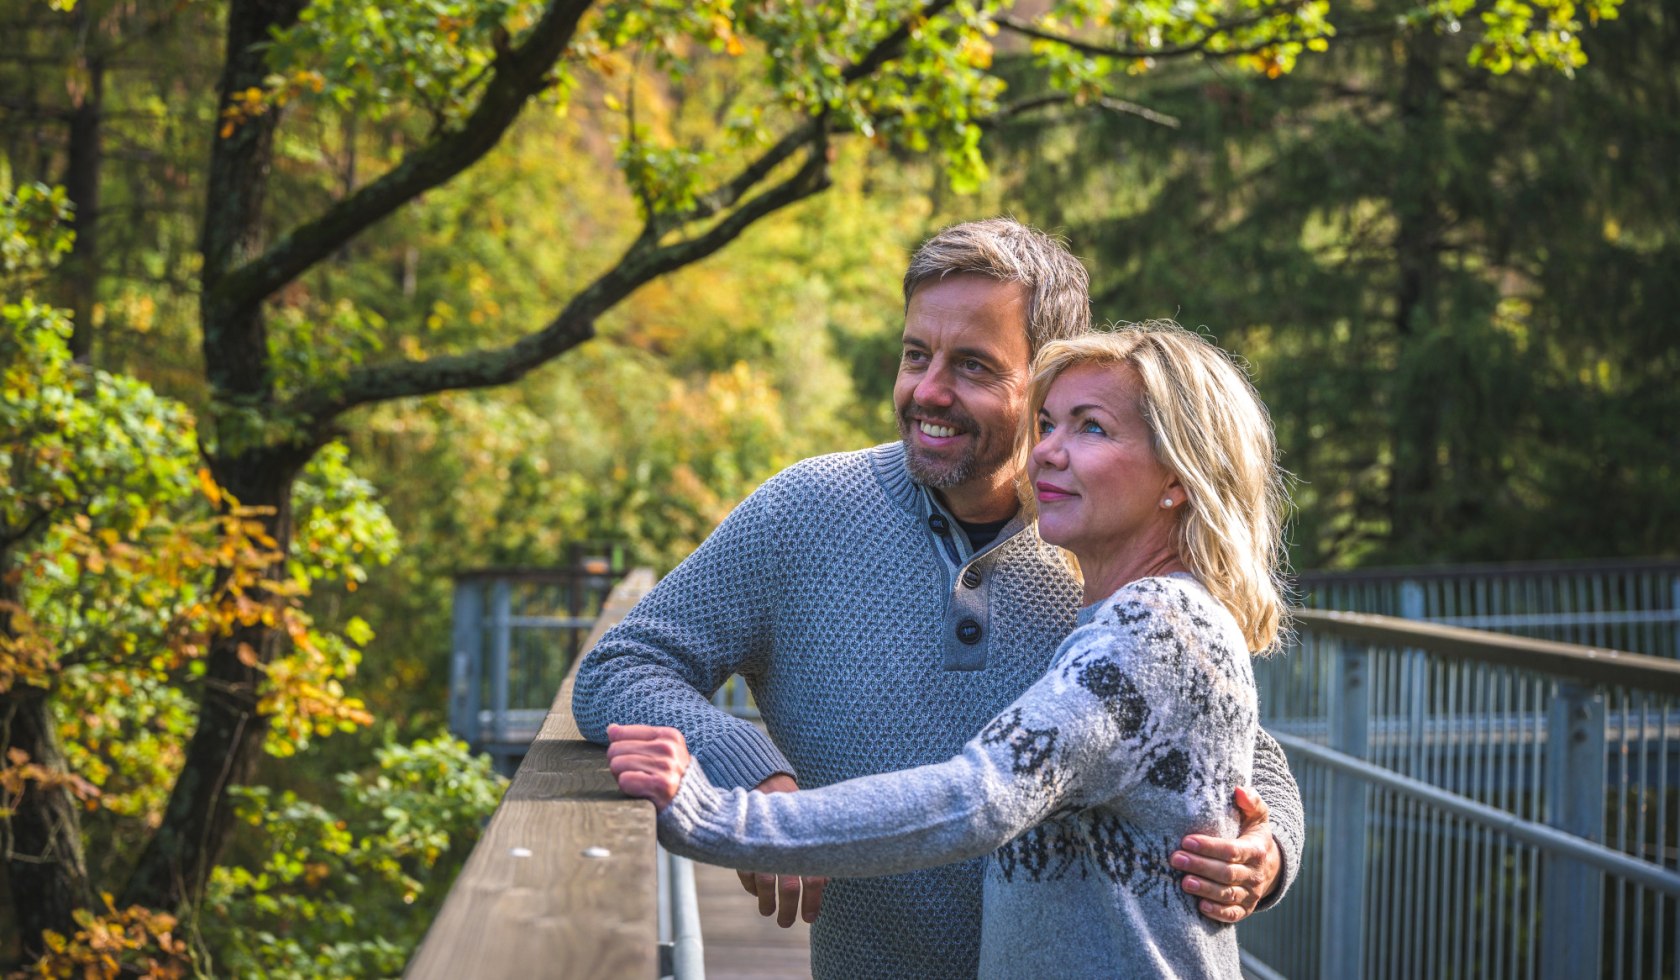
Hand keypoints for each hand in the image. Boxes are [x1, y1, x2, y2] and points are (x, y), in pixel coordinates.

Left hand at [606, 724, 691, 809]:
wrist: (694, 805)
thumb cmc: (672, 777)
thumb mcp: (662, 751)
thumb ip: (637, 738)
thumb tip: (611, 729)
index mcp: (668, 735)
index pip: (620, 734)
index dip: (621, 750)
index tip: (634, 760)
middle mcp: (668, 747)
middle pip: (615, 749)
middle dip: (619, 764)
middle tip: (636, 775)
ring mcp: (666, 765)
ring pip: (617, 764)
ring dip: (622, 777)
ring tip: (639, 783)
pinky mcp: (661, 784)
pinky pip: (624, 780)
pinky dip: (627, 788)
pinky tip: (641, 791)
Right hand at [735, 773, 826, 926]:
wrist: (767, 783)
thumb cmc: (795, 810)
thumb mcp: (810, 827)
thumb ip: (819, 853)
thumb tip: (825, 883)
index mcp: (806, 844)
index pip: (814, 878)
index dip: (812, 901)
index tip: (809, 918)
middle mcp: (785, 848)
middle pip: (790, 887)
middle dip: (788, 910)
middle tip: (786, 923)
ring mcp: (763, 847)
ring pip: (765, 884)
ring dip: (767, 902)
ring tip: (768, 912)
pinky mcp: (744, 847)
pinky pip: (747, 874)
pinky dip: (751, 886)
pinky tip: (756, 892)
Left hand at [1171, 786, 1279, 923]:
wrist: (1270, 865)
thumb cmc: (1253, 835)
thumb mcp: (1257, 817)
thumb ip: (1251, 801)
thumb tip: (1238, 789)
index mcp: (1256, 850)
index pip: (1232, 850)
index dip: (1209, 847)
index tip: (1186, 841)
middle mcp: (1254, 874)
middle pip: (1226, 873)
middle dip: (1200, 866)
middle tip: (1175, 859)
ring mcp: (1250, 893)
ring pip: (1228, 894)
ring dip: (1205, 889)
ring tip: (1184, 882)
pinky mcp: (1245, 908)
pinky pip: (1233, 914)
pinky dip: (1218, 912)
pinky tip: (1200, 906)